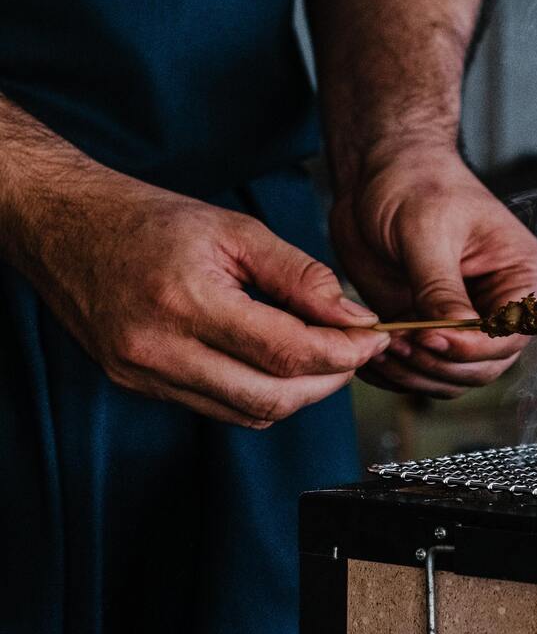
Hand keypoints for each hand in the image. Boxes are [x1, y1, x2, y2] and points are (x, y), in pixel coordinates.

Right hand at [15, 166, 390, 426]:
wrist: (66, 226)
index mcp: (187, 302)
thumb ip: (300, 276)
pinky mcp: (138, 386)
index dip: (342, 353)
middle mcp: (161, 349)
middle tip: (354, 352)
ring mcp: (145, 375)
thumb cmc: (148, 219)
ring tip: (321, 358)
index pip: (287, 352)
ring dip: (296, 394)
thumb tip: (354, 318)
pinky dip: (257, 394)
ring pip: (248, 414)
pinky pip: (217, 409)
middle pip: (272, 397)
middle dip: (327, 381)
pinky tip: (273, 365)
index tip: (373, 338)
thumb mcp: (236, 230)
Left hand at [329, 147, 536, 396]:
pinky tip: (372, 356)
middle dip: (439, 362)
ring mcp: (467, 327)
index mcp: (526, 278)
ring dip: (415, 374)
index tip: (427, 336)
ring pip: (454, 378)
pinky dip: (397, 375)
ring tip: (379, 345)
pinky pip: (424, 373)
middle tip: (396, 342)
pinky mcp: (433, 335)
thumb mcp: (426, 232)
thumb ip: (440, 287)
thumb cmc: (414, 184)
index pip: (512, 333)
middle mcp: (504, 309)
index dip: (471, 345)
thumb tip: (451, 334)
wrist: (378, 175)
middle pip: (485, 366)